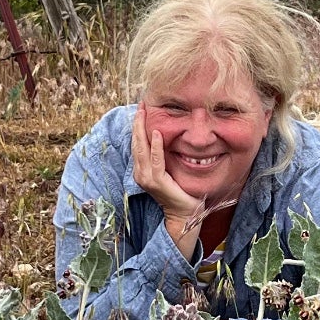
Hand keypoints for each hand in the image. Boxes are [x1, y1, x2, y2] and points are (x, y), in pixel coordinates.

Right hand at [132, 102, 202, 258]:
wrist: (184, 213)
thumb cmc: (179, 191)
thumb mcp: (169, 170)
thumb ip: (164, 157)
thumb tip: (166, 137)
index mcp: (141, 170)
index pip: (137, 144)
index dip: (137, 126)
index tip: (141, 109)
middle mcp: (140, 173)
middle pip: (136, 143)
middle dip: (137, 123)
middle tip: (141, 105)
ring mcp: (146, 178)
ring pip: (141, 149)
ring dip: (142, 130)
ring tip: (144, 113)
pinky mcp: (157, 182)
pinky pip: (155, 161)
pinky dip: (155, 147)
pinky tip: (157, 133)